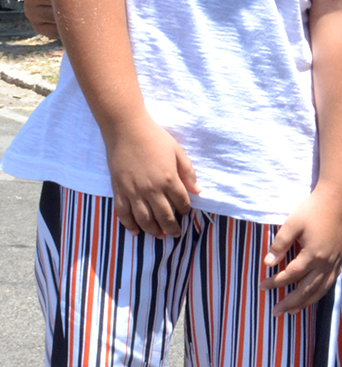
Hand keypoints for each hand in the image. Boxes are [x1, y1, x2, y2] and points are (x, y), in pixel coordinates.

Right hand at [103, 113, 198, 236]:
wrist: (127, 130)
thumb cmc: (155, 138)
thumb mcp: (178, 152)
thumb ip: (188, 173)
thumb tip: (197, 191)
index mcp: (169, 179)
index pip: (181, 202)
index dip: (185, 210)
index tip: (186, 212)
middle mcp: (152, 190)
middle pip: (164, 216)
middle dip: (172, 227)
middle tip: (176, 233)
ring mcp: (134, 192)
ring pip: (145, 220)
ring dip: (154, 230)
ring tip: (160, 235)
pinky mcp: (119, 191)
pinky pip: (124, 215)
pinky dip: (130, 226)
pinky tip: (136, 232)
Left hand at [260, 183, 341, 315]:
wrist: (338, 199)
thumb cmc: (313, 209)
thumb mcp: (292, 224)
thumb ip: (280, 244)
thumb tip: (268, 264)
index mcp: (313, 254)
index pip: (291, 275)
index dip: (275, 282)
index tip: (262, 285)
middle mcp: (325, 263)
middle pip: (306, 290)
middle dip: (290, 302)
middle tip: (275, 311)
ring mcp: (335, 262)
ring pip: (320, 290)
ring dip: (305, 303)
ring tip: (292, 312)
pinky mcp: (340, 258)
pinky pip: (330, 282)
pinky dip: (321, 293)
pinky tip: (314, 296)